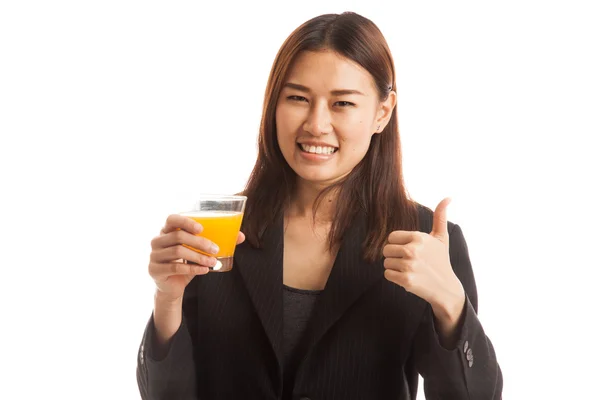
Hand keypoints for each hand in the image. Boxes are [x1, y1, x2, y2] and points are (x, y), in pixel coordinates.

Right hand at [148, 214, 245, 301]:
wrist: (172, 286)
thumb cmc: (186, 263)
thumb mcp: (199, 251)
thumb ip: (216, 241)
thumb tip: (241, 236)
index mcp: (167, 230)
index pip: (172, 219)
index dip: (186, 221)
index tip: (201, 228)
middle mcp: (158, 240)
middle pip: (178, 236)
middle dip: (200, 242)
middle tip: (216, 249)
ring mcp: (154, 255)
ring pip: (177, 252)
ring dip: (198, 257)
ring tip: (213, 262)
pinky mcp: (155, 270)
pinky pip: (175, 268)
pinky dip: (192, 268)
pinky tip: (205, 270)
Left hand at [383, 198, 463, 314]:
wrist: (446, 287)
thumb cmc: (440, 260)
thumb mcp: (441, 237)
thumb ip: (440, 216)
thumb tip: (448, 197)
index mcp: (418, 237)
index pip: (391, 237)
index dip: (398, 244)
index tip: (410, 250)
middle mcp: (413, 250)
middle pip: (386, 250)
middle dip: (395, 256)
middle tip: (409, 262)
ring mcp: (409, 265)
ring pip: (386, 263)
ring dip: (395, 267)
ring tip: (410, 270)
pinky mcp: (406, 280)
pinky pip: (387, 274)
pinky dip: (394, 277)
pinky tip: (408, 278)